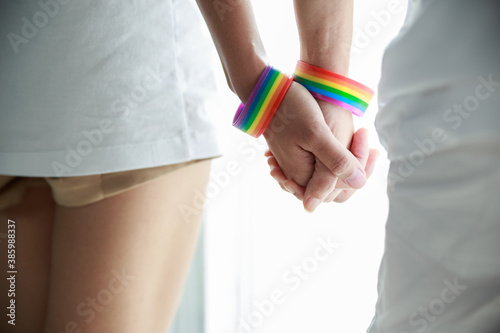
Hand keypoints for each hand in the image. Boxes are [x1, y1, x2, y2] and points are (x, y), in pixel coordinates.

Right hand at [263, 82, 366, 200]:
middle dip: (354, 163)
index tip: (361, 134)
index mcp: (304, 177)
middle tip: (362, 132)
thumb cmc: (291, 109)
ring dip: (346, 156)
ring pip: (331, 172)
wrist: (269, 92)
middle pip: (336, 184)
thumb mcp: (317, 135)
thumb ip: (337, 161)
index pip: (342, 188)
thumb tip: (359, 184)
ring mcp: (296, 166)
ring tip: (357, 132)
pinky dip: (336, 152)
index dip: (357, 168)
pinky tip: (344, 135)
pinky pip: (322, 164)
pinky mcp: (296, 156)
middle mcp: (299, 176)